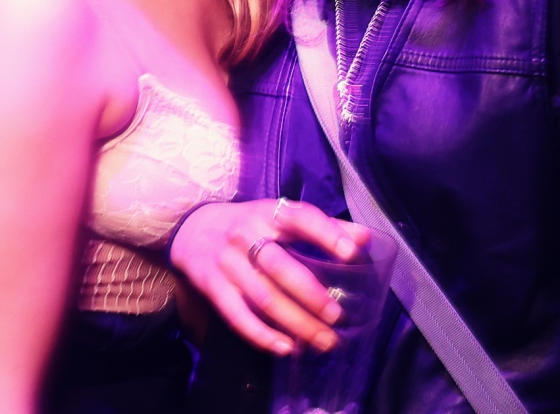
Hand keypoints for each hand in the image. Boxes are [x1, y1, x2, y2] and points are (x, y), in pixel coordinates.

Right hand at [169, 198, 366, 355]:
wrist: (192, 230)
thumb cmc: (249, 224)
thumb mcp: (280, 215)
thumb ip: (323, 226)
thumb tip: (367, 239)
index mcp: (269, 212)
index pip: (301, 219)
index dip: (327, 234)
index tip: (353, 253)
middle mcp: (246, 236)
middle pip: (281, 268)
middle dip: (312, 295)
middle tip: (339, 317)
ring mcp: (228, 264)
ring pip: (264, 298)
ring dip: (296, 323)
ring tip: (324, 340)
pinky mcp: (213, 288)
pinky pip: (238, 317)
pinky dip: (262, 335)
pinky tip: (286, 348)